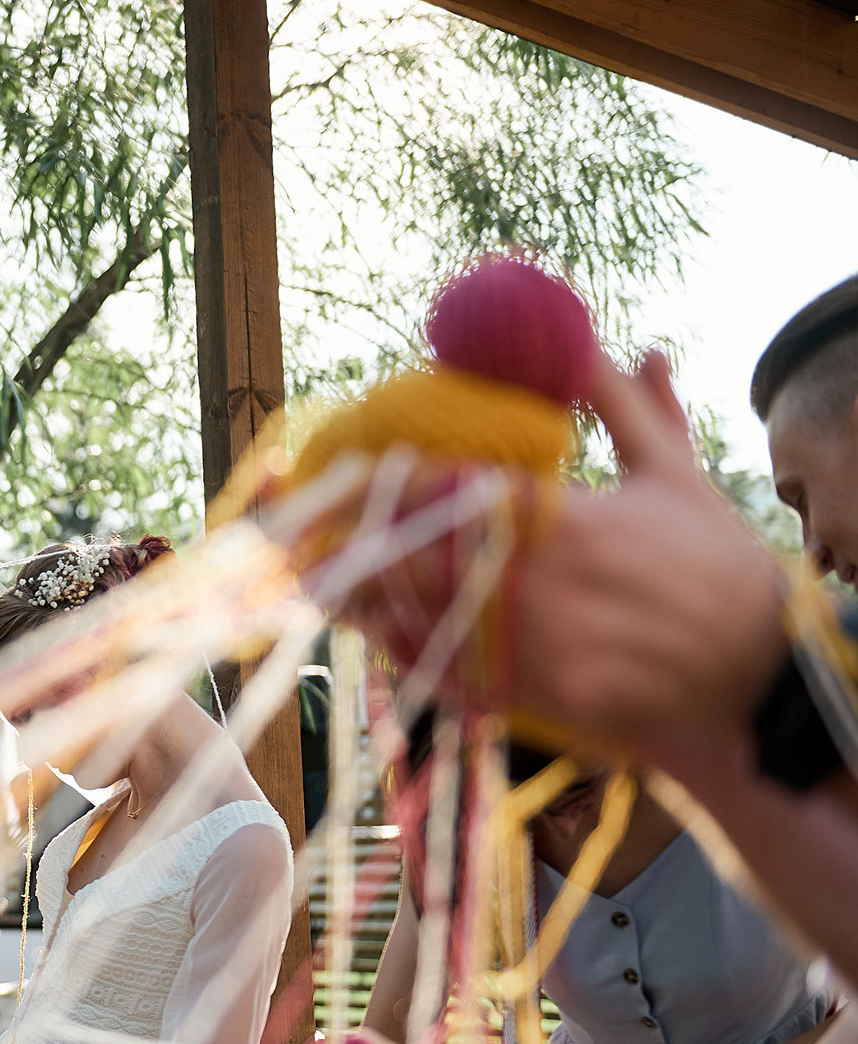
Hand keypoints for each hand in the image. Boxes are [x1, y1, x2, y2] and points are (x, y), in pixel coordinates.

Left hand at [304, 351, 784, 759]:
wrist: (753, 689)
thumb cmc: (720, 575)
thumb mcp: (678, 481)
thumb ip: (627, 410)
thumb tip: (603, 342)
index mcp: (564, 528)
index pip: (450, 493)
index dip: (388, 477)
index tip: (346, 460)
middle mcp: (532, 592)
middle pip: (410, 554)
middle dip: (350, 533)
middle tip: (290, 511)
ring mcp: (520, 653)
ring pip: (409, 615)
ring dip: (354, 587)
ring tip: (302, 563)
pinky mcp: (517, 701)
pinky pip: (433, 669)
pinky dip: (393, 641)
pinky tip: (361, 618)